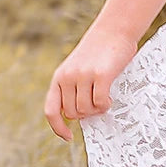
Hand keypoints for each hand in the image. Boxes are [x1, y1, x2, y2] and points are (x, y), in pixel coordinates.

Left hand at [44, 27, 137, 141]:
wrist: (114, 29)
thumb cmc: (99, 52)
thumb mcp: (78, 69)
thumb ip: (73, 89)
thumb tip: (77, 116)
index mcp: (59, 77)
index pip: (51, 110)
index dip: (58, 128)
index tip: (69, 137)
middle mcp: (68, 77)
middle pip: (73, 113)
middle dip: (86, 114)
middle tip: (97, 103)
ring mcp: (83, 76)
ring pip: (87, 110)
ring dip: (97, 109)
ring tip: (104, 97)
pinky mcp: (101, 75)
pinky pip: (100, 103)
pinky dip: (106, 104)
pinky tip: (109, 96)